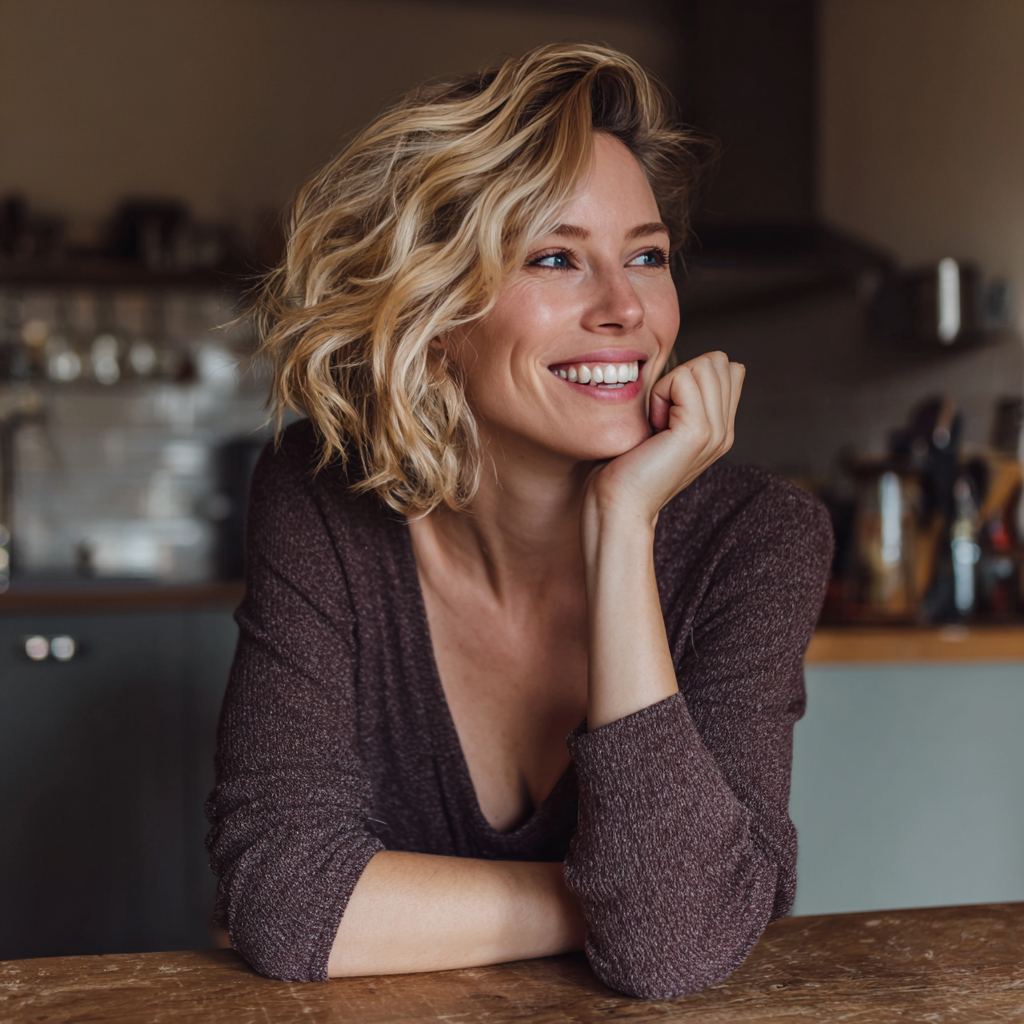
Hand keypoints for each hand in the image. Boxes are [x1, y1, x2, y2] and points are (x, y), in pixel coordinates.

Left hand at [585, 351, 744, 527]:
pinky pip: (683, 379)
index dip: (690, 375)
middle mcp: (725, 431)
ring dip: (668, 385)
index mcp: (721, 428)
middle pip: (719, 362)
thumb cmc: (626, 464)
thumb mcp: (661, 424)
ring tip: (656, 423)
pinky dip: (660, 394)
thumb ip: (683, 397)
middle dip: (681, 376)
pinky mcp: (699, 432)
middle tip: (659, 417)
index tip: (665, 411)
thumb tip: (693, 364)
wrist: (619, 504)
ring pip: (705, 365)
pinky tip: (653, 426)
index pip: (728, 368)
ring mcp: (717, 432)